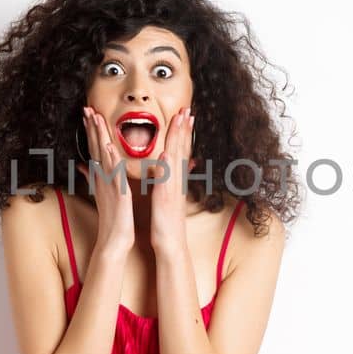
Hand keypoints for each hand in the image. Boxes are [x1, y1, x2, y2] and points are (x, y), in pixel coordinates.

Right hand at [78, 106, 133, 256]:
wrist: (114, 240)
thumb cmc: (111, 218)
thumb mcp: (101, 194)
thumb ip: (92, 178)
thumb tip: (83, 166)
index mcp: (101, 177)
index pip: (95, 149)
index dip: (91, 131)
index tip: (88, 113)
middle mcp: (102, 178)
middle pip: (96, 148)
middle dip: (92, 127)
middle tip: (87, 108)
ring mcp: (108, 185)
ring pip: (103, 156)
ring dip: (99, 137)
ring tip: (96, 119)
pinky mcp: (117, 193)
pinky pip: (113, 174)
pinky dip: (111, 161)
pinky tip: (108, 148)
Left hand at [150, 107, 192, 251]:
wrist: (170, 244)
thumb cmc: (165, 221)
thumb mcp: (167, 197)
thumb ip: (168, 180)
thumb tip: (167, 166)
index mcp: (175, 180)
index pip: (180, 151)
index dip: (183, 132)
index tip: (184, 114)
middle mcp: (177, 181)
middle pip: (182, 150)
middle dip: (184, 129)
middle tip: (187, 109)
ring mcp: (173, 189)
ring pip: (176, 159)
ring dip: (178, 140)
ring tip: (180, 122)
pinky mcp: (165, 199)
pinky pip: (166, 181)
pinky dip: (166, 167)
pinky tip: (166, 155)